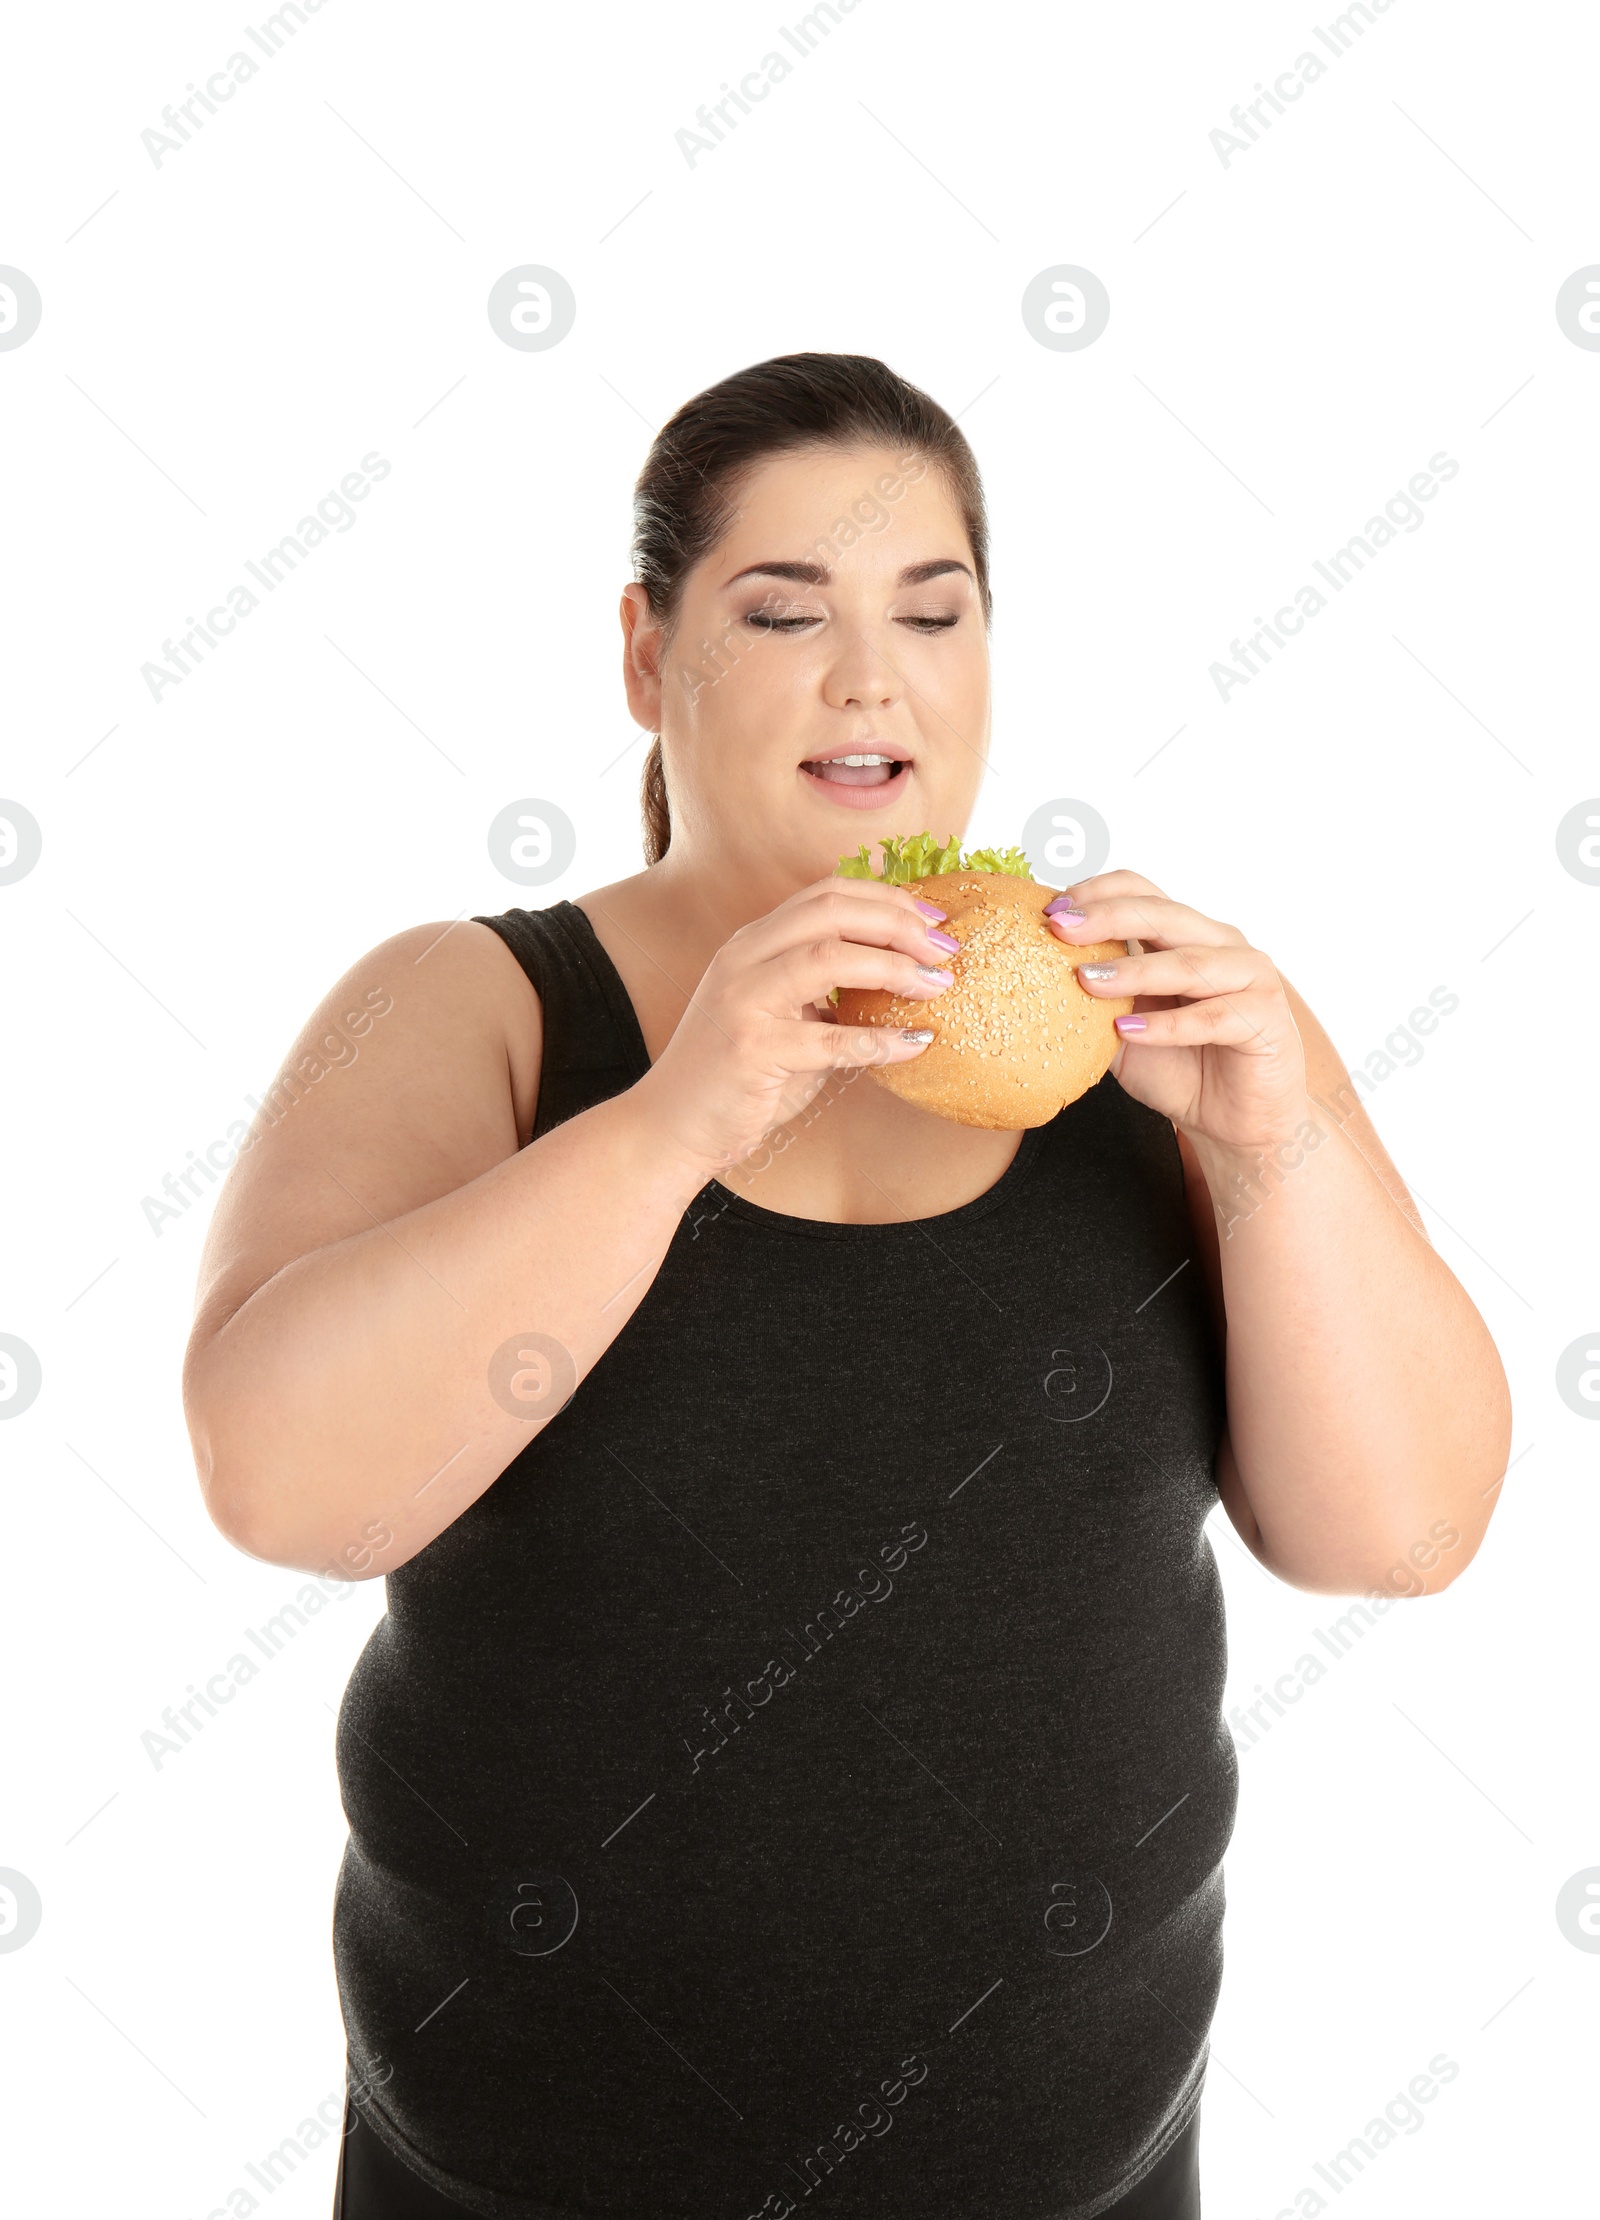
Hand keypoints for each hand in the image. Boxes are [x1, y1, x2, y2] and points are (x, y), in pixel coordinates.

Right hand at [635, 875, 956, 1175]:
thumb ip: (827, 996)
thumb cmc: (734, 1077)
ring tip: (937, 985)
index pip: (826, 894)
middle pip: (830, 911)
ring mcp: (743, 1001)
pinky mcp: (750, 1049)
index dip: (886, 898)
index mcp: (752, 944)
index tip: (934, 920)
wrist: (670, 1126)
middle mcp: (743, 959)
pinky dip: (881, 1041)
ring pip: (830, 958)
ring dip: (894, 968)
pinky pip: (831, 1039)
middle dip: (898, 922)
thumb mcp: (782, 1018)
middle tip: (945, 947)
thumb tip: (901, 981)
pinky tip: (915, 1045)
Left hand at [1044, 870, 1310, 1150]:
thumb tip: (1033, 978)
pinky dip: (1168, 1025)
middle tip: (1060, 928)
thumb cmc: (1180, 1069)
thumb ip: (1092, 1000)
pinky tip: (1129, 1030)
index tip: (1051, 911)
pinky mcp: (1266, 1019)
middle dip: (1107, 918)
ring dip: (1133, 970)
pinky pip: (1214, 1016)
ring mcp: (1250, 976)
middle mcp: (1220, 944)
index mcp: (1184, 935)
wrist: (1235, 1123)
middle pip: (1162, 913)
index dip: (1097, 893)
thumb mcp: (1120, 1030)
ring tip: (1086, 981)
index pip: (1141, 891)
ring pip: (1188, 963)